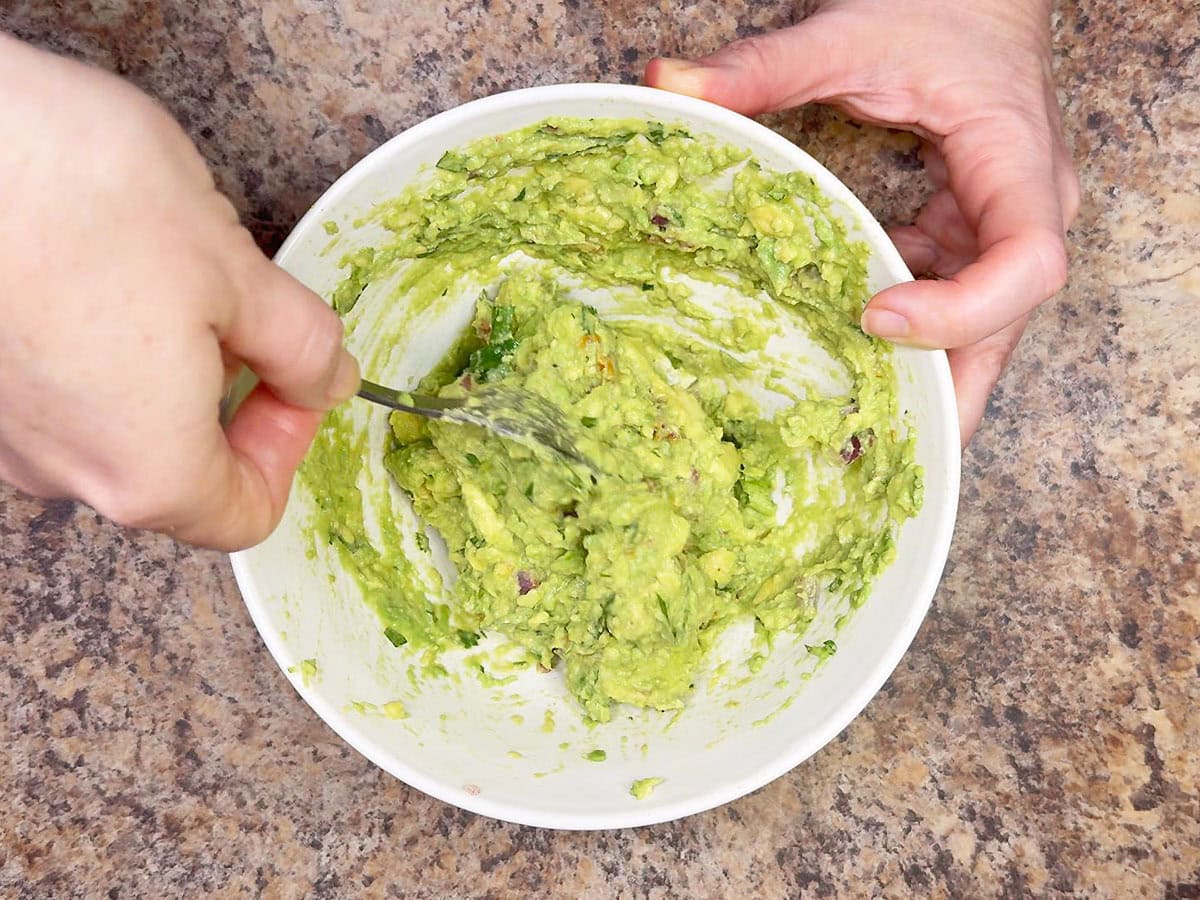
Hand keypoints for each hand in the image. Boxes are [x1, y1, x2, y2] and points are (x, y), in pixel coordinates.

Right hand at [0, 36, 357, 549]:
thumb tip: (326, 379)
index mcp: (149, 471)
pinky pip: (58, 391)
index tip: (297, 380)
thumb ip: (301, 347)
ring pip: (116, 429)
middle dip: (228, 400)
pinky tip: (100, 272)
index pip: (245, 514)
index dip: (288, 449)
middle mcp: (65, 472)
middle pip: (179, 474)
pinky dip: (99, 351)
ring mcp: (4, 432)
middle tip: (241, 314)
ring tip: (166, 276)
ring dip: (164, 371)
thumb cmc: (82, 202)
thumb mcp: (237, 273)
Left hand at [645, 0, 1079, 444]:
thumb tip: (669, 82)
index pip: (1027, 265)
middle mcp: (1028, 212)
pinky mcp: (972, 237)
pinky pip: (950, 308)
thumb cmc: (940, 10)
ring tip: (847, 433)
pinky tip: (843, 363)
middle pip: (1005, 327)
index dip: (960, 312)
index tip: (875, 316)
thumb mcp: (853, 33)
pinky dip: (904, 342)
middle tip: (862, 450)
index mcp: (1021, 166)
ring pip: (982, 333)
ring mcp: (1001, 231)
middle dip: (943, 394)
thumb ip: (765, 65)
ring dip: (920, 382)